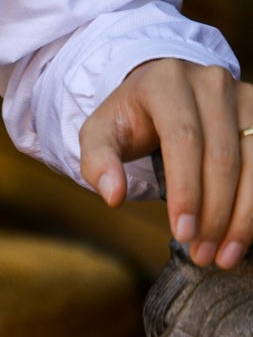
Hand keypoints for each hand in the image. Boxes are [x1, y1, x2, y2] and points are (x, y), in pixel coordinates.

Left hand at [80, 59, 252, 268]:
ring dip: (242, 216)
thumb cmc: (131, 117)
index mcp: (166, 82)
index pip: (183, 139)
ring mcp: (243, 96)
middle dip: (214, 213)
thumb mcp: (101, 133)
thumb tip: (114, 196)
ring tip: (222, 255)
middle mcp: (211, 83)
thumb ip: (98, 162)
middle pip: (222, 156)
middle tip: (201, 254)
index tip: (183, 233)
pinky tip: (243, 234)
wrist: (164, 90)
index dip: (186, 190)